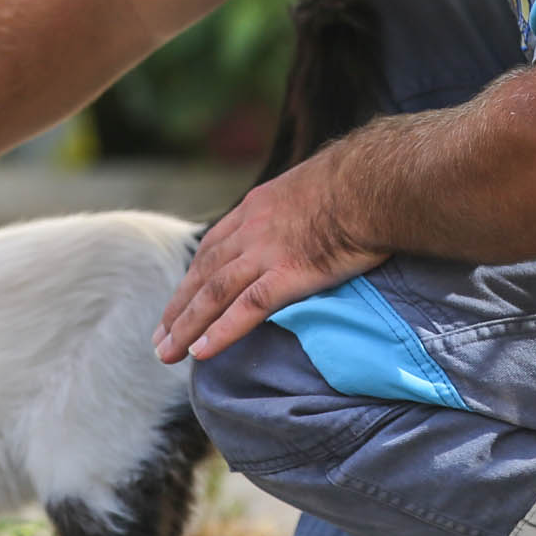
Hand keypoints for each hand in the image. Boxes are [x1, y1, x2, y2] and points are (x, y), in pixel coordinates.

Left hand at [155, 156, 384, 362]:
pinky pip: (247, 308)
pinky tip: (201, 353)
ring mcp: (267, 252)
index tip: (181, 297)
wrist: (375, 181)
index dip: (194, 275)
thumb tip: (309, 219)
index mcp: (258, 206)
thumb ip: (300, 206)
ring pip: (214, 294)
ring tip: (168, 354)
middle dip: (178, 307)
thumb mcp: (316, 183)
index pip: (215, 245)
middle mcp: (252, 228)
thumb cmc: (362, 180)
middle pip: (204, 273)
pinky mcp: (289, 274)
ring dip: (187, 326)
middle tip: (160, 338)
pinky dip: (221, 331)